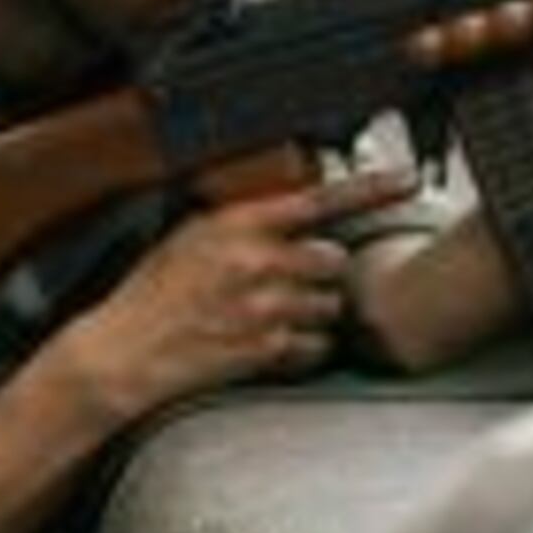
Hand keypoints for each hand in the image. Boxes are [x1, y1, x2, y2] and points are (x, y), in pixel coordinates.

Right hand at [54, 170, 415, 428]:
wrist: (127, 351)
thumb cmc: (152, 293)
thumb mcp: (189, 236)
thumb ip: (242, 224)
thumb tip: (287, 215)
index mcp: (238, 225)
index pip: (319, 199)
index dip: (370, 188)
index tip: (406, 180)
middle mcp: (258, 263)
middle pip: (334, 260)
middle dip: (321, 271)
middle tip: (292, 279)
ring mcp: (266, 308)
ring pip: (330, 305)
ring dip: (315, 310)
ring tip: (275, 312)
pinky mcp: (268, 350)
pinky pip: (316, 344)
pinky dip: (303, 346)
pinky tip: (271, 341)